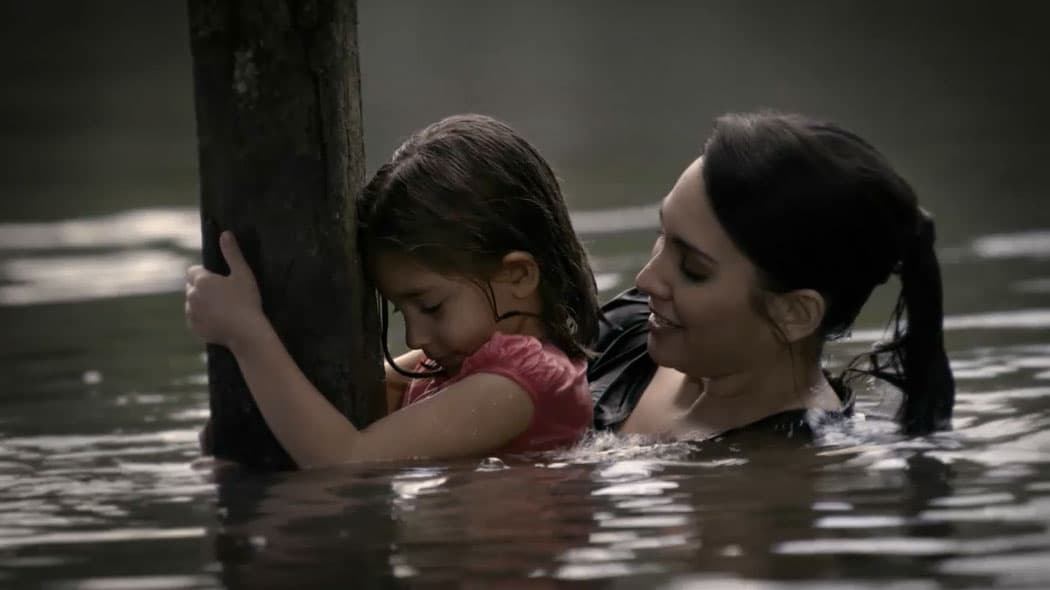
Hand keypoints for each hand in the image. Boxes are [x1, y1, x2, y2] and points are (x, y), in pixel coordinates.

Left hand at [185, 231, 263, 348]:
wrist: (246, 331)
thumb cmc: (246, 300)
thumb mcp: (243, 274)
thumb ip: (232, 253)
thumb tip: (225, 234)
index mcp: (201, 280)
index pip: (193, 271)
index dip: (205, 274)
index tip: (219, 281)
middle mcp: (191, 295)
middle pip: (191, 287)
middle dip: (201, 288)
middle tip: (222, 295)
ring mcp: (191, 312)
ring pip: (192, 303)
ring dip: (201, 303)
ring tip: (221, 309)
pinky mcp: (193, 327)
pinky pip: (194, 318)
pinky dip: (202, 317)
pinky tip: (217, 320)